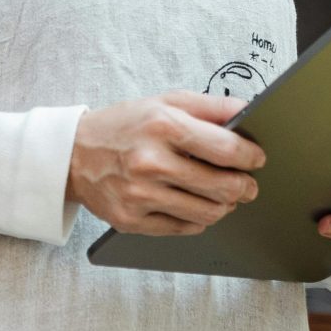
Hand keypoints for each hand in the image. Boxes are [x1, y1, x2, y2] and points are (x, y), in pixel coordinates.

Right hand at [67, 91, 264, 235]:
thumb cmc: (124, 125)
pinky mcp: (131, 220)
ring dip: (225, 206)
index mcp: (163, 126)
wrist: (73, 154)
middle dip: (244, 187)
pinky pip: (183, 229)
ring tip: (225, 197)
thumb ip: (210, 106)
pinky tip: (196, 206)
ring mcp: (140, 195)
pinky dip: (198, 220)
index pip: (226, 149)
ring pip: (207, 213)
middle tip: (247, 185)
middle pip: (222, 187)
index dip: (251, 157)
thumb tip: (250, 111)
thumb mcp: (165, 102)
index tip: (257, 159)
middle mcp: (150, 162)